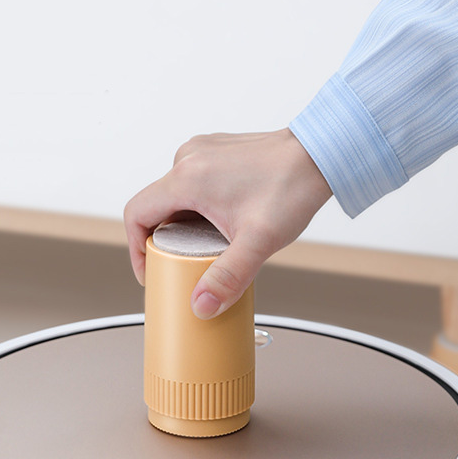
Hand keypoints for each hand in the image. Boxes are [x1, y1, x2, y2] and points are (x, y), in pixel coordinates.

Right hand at [124, 128, 331, 318]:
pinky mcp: (217, 151)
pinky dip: (197, 207)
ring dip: (182, 224)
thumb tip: (201, 307)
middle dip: (163, 241)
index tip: (150, 271)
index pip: (137, 214)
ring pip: (175, 196)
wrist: (321, 154)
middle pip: (156, 207)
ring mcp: (202, 151)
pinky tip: (221, 223)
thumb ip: (227, 278)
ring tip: (206, 247)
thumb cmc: (292, 188)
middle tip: (183, 265)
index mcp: (187, 179)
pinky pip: (193, 183)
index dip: (136, 249)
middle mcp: (189, 159)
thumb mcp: (257, 242)